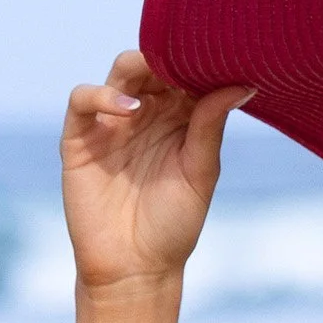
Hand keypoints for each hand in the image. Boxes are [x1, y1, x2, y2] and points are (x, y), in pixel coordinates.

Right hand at [60, 50, 253, 293]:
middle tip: (190, 56)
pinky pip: (82, 101)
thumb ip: (211, 126)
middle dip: (171, 56)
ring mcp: (111, 123)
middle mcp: (145, 114)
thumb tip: (243, 84)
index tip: (221, 54)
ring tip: (162, 75)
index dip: (200, 62)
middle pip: (154, 65)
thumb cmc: (174, 223)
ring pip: (121, 73)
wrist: (136, 268)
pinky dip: (103, 96)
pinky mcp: (80, 139)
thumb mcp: (201, 172)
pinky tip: (130, 109)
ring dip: (140, 66)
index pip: (187, 74)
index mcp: (179, 118)